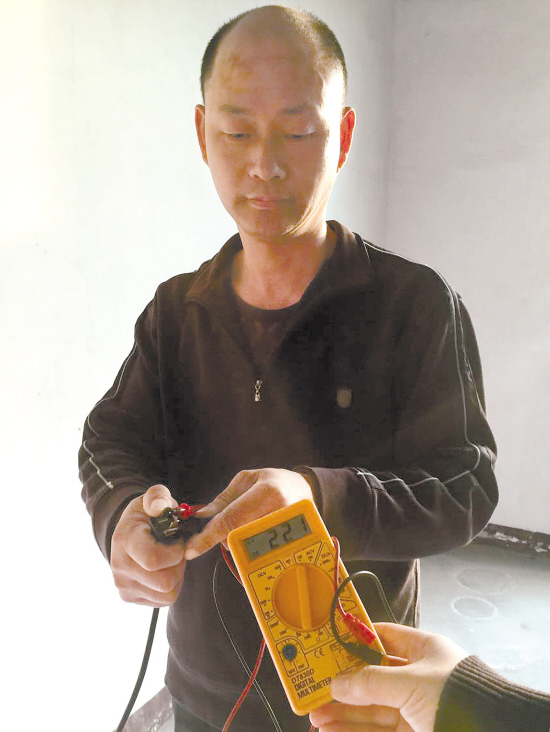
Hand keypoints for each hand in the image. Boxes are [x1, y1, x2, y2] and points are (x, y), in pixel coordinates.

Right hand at [110, 484, 185, 606]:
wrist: (129, 532)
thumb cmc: (147, 514)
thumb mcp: (154, 497)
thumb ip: (158, 496)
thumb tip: (158, 507)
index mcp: (125, 540)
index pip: (153, 560)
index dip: (176, 553)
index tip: (179, 542)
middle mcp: (120, 566)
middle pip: (165, 582)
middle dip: (179, 566)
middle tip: (177, 552)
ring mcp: (123, 585)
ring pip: (167, 595)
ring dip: (177, 578)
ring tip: (170, 560)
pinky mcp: (129, 597)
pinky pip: (162, 602)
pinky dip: (170, 588)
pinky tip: (164, 570)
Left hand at [184, 468, 313, 559]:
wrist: (304, 491)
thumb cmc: (273, 482)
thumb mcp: (246, 480)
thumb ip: (223, 499)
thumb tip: (201, 515)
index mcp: (268, 493)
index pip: (231, 520)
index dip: (208, 536)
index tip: (191, 550)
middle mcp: (280, 514)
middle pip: (237, 537)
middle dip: (224, 536)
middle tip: (227, 525)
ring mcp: (288, 533)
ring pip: (247, 549)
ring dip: (237, 541)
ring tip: (248, 522)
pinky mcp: (289, 545)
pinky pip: (259, 554)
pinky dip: (248, 547)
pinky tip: (254, 533)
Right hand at [309, 623, 467, 731]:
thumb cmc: (461, 698)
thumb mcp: (411, 682)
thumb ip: (371, 681)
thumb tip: (339, 681)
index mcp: (423, 651)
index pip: (382, 638)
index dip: (355, 641)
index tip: (329, 646)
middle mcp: (418, 678)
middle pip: (371, 678)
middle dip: (342, 685)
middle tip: (316, 689)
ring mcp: (415, 709)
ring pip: (370, 708)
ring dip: (342, 711)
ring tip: (317, 716)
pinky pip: (375, 731)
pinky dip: (352, 730)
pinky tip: (334, 730)